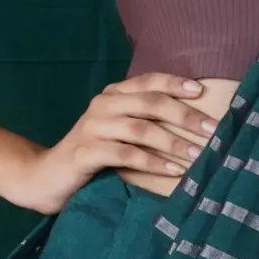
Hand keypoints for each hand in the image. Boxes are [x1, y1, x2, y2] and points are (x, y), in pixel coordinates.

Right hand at [10, 73, 217, 213]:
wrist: (45, 177)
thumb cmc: (92, 156)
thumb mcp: (119, 134)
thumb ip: (145, 123)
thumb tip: (194, 127)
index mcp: (112, 95)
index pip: (149, 81)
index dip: (176, 84)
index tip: (203, 92)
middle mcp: (102, 105)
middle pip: (150, 103)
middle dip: (185, 116)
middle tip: (212, 132)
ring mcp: (92, 128)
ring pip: (140, 128)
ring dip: (172, 142)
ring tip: (197, 155)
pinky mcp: (85, 152)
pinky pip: (125, 154)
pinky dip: (152, 162)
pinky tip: (172, 170)